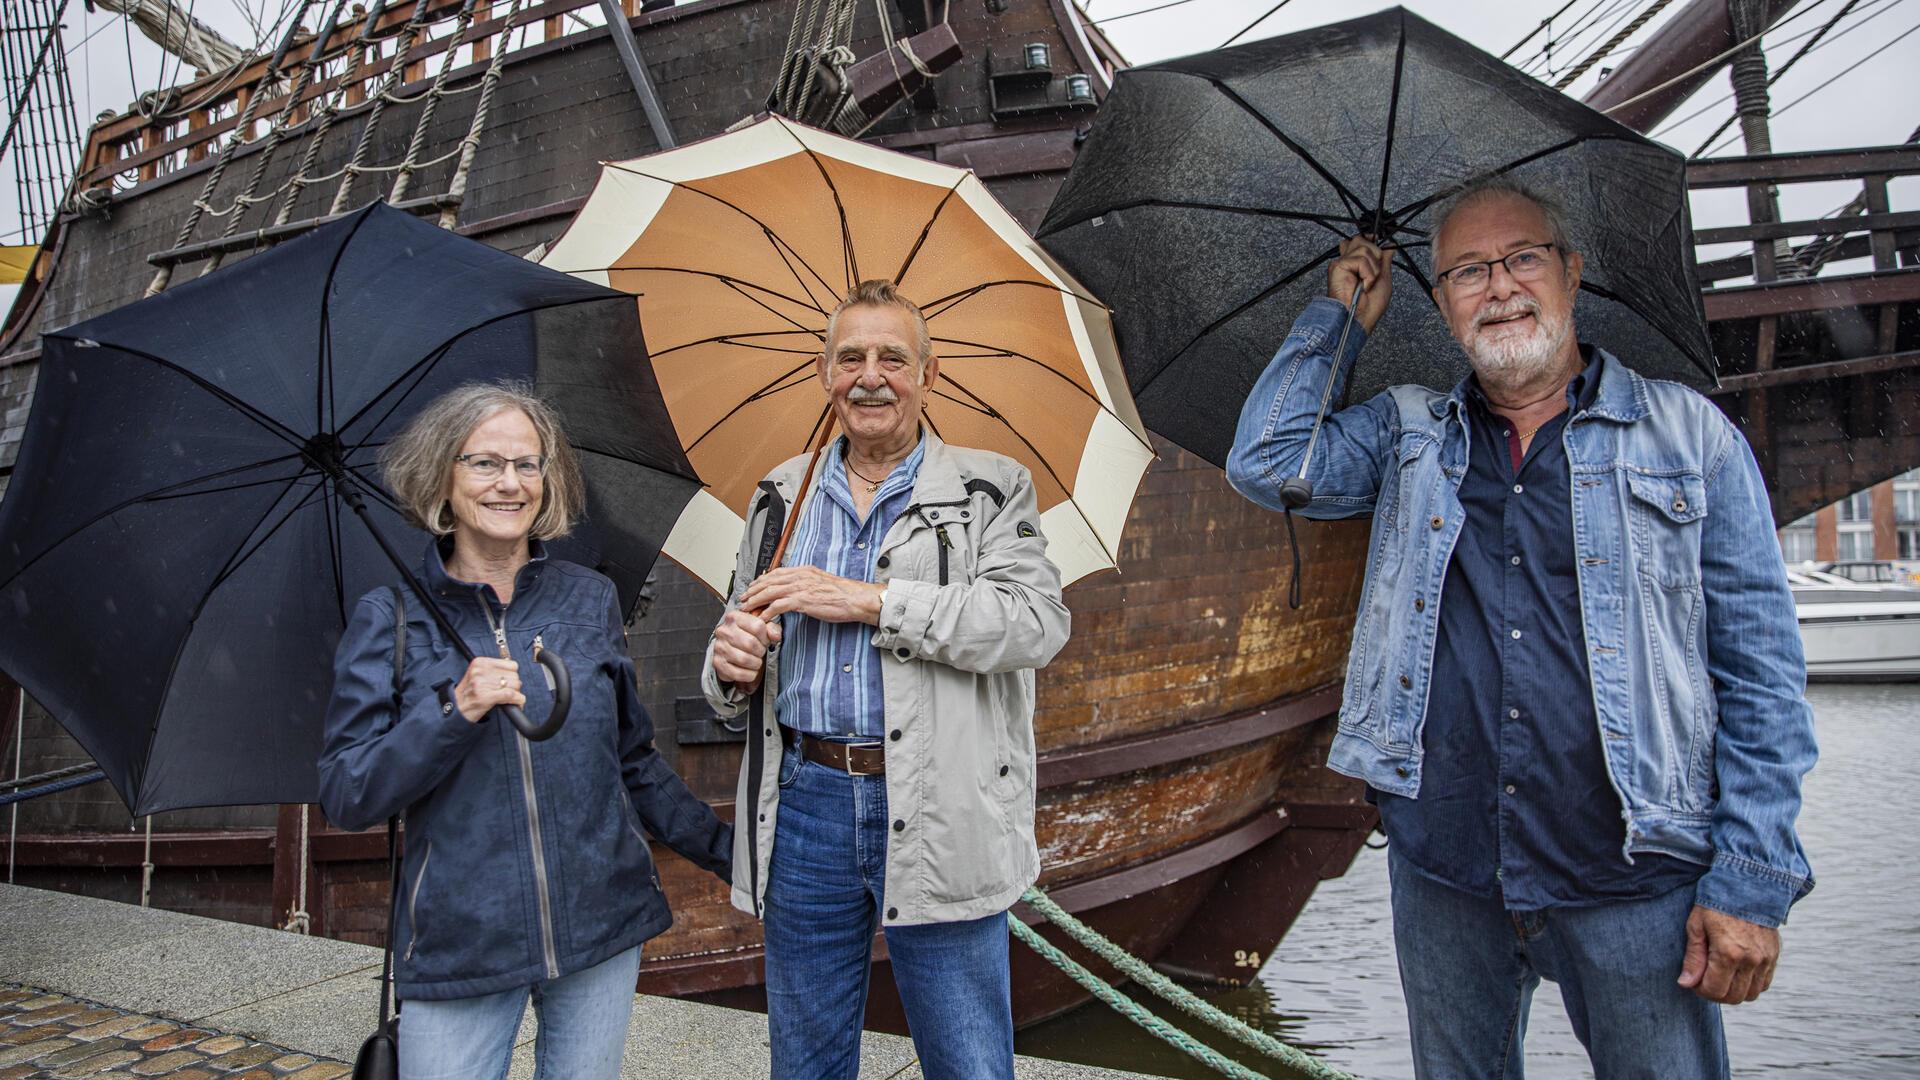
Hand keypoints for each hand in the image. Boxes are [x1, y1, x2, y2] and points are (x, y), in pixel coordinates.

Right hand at [453, 656, 522, 722]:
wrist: (456, 709)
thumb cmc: (469, 693)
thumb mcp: (478, 675)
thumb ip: (494, 670)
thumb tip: (515, 672)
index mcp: (480, 662)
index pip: (511, 664)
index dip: (513, 675)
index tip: (509, 682)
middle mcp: (480, 671)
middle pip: (514, 675)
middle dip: (515, 686)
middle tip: (508, 692)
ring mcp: (482, 684)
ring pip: (515, 685)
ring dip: (517, 694)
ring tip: (511, 699)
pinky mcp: (485, 697)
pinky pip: (511, 695)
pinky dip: (518, 699)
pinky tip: (518, 702)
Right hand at [711, 608, 780, 691]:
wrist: (729, 648)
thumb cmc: (747, 636)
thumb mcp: (761, 627)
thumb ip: (771, 628)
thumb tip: (776, 636)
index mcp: (734, 617)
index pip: (758, 626)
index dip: (765, 637)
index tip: (764, 641)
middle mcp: (724, 631)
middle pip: (750, 643)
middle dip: (760, 651)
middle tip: (760, 653)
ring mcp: (719, 647)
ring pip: (744, 659)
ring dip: (756, 663)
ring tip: (756, 661)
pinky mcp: (718, 663)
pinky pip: (738, 673)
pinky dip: (749, 675)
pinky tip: (751, 671)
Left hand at [740, 566, 883, 625]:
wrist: (855, 599)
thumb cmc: (843, 595)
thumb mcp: (822, 583)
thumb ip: (808, 584)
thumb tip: (798, 591)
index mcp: (804, 570)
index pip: (777, 572)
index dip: (762, 579)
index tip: (753, 586)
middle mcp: (800, 576)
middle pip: (769, 581)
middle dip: (753, 590)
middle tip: (743, 598)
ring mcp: (801, 587)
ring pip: (770, 592)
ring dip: (755, 600)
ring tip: (746, 608)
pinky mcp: (802, 600)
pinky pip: (778, 606)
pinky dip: (767, 612)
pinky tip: (761, 618)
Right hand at [1328, 234, 1392, 333]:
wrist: (1360, 318)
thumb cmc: (1370, 306)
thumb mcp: (1383, 277)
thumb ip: (1384, 260)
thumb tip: (1389, 245)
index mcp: (1355, 264)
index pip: (1359, 241)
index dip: (1369, 240)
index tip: (1379, 245)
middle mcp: (1346, 262)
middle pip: (1360, 239)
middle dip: (1374, 253)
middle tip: (1374, 273)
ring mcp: (1342, 264)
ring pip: (1363, 247)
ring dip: (1373, 268)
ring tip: (1368, 283)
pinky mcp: (1338, 267)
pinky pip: (1360, 259)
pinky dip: (1367, 273)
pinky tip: (1363, 285)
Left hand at [1677, 905, 1779, 1003]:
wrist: (1747, 885)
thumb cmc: (1716, 903)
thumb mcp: (1696, 926)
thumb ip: (1693, 958)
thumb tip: (1686, 983)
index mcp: (1728, 953)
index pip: (1715, 991)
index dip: (1700, 990)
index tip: (1693, 981)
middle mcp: (1750, 960)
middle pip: (1733, 997)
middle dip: (1715, 993)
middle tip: (1705, 979)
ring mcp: (1765, 959)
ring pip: (1750, 994)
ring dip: (1734, 991)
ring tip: (1720, 976)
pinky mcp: (1774, 956)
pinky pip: (1764, 984)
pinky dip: (1750, 984)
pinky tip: (1737, 972)